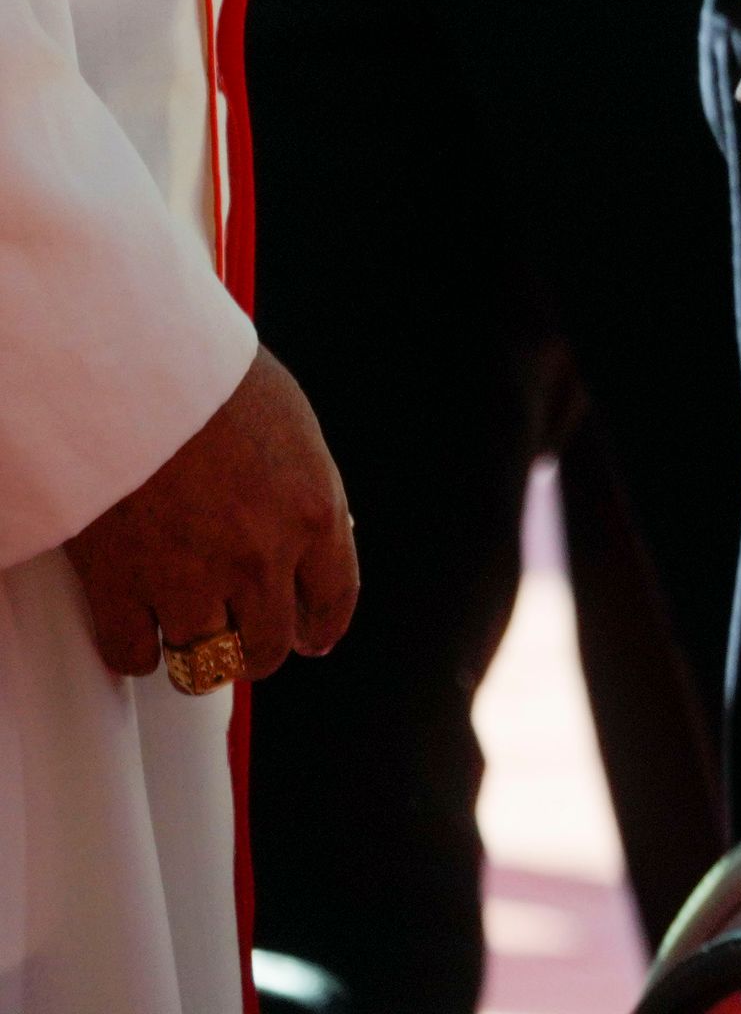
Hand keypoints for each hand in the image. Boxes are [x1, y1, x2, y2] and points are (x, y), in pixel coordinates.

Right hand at [64, 349, 357, 684]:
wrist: (134, 365)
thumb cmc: (212, 379)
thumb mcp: (292, 426)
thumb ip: (300, 487)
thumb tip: (303, 523)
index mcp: (312, 513)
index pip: (334, 598)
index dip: (321, 628)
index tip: (311, 638)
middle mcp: (259, 558)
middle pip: (268, 646)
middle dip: (259, 648)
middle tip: (243, 639)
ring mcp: (188, 577)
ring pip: (204, 661)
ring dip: (197, 652)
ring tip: (186, 631)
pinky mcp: (120, 584)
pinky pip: (133, 655)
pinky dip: (136, 650)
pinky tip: (139, 632)